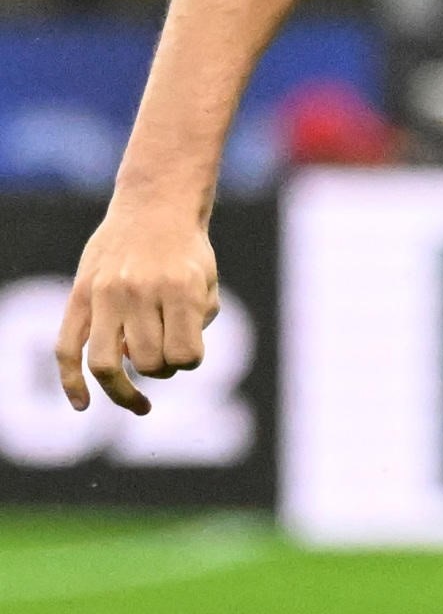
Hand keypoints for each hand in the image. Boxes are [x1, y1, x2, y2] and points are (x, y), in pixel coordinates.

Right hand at [57, 200, 220, 415]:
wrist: (154, 207)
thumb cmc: (187, 251)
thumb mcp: (206, 283)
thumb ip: (193, 324)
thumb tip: (160, 364)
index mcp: (179, 289)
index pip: (185, 355)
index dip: (190, 362)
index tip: (190, 350)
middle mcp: (139, 292)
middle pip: (148, 361)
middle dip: (161, 369)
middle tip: (165, 357)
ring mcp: (104, 295)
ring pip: (105, 364)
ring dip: (123, 389)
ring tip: (137, 400)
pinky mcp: (79, 297)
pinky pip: (66, 349)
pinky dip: (71, 383)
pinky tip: (83, 406)